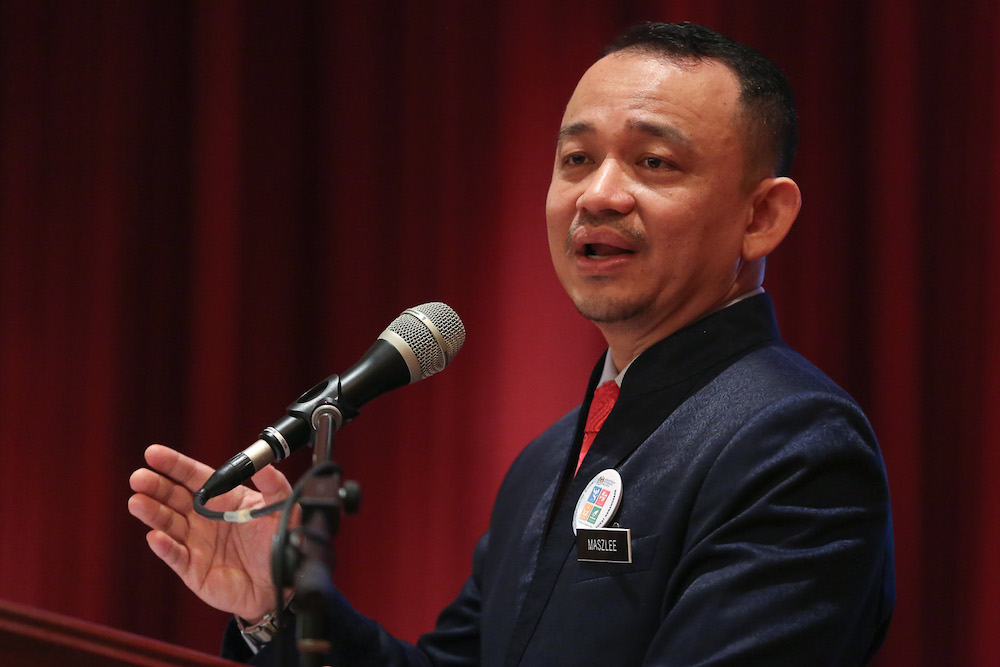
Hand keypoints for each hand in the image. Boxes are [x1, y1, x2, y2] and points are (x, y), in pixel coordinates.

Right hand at [128, 444, 294, 622]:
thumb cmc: (278, 543)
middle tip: (139, 478)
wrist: (280, 582)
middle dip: (156, 486)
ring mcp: (196, 543)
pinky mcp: (193, 569)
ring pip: (168, 524)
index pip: (193, 477)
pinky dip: (164, 547)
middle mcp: (204, 518)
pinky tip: (155, 536)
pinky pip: (175, 555)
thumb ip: (274, 485)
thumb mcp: (281, 509)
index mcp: (223, 498)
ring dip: (152, 513)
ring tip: (137, 501)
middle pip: (174, 497)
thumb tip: (264, 464)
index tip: (153, 454)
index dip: (174, 465)